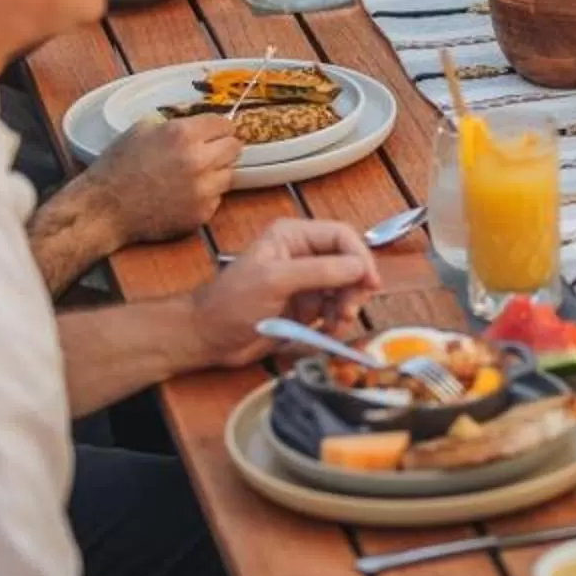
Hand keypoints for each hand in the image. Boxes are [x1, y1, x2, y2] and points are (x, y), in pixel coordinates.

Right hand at [80, 113, 240, 246]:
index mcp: (183, 135)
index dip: (218, 127)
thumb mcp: (142, 129)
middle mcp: (199, 161)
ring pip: (229, 174)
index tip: (214, 131)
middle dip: (222, 147)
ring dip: (216, 172)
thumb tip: (198, 122)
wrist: (104, 209)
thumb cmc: (117, 166)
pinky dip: (206, 195)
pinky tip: (184, 194)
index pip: (224, 124)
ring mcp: (203, 190)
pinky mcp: (202, 213)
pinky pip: (217, 198)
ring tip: (192, 174)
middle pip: (235, 147)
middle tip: (208, 151)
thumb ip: (175, 124)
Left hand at [188, 217, 380, 368]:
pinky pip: (335, 311)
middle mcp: (303, 255)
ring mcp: (305, 283)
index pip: (341, 236)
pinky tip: (327, 333)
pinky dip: (337, 323)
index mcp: (293, 236)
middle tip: (349, 310)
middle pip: (349, 264)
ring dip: (347, 308)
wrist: (207, 338)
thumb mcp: (274, 281)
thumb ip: (319, 271)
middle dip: (354, 287)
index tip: (369, 282)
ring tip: (336, 325)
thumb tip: (359, 267)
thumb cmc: (231, 303)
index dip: (360, 257)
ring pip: (345, 290)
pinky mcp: (305, 308)